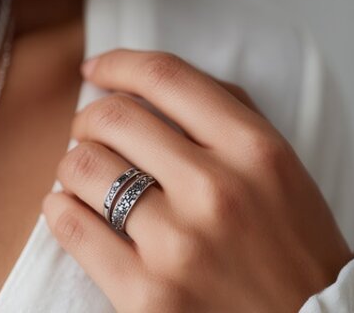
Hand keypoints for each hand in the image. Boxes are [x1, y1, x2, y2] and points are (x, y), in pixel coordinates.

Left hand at [43, 49, 353, 311]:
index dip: (118, 64)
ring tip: (83, 176)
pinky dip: (60, 208)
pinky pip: (71, 226)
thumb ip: (228, 116)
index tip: (97, 68)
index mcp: (254, 150)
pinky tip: (71, 208)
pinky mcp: (145, 294)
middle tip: (89, 132)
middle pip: (114, 118)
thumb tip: (150, 83)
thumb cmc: (293, 249)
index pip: (165, 79)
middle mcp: (216, 191)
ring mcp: (178, 244)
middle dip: (89, 118)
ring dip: (72, 164)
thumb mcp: (281, 168)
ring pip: (83, 167)